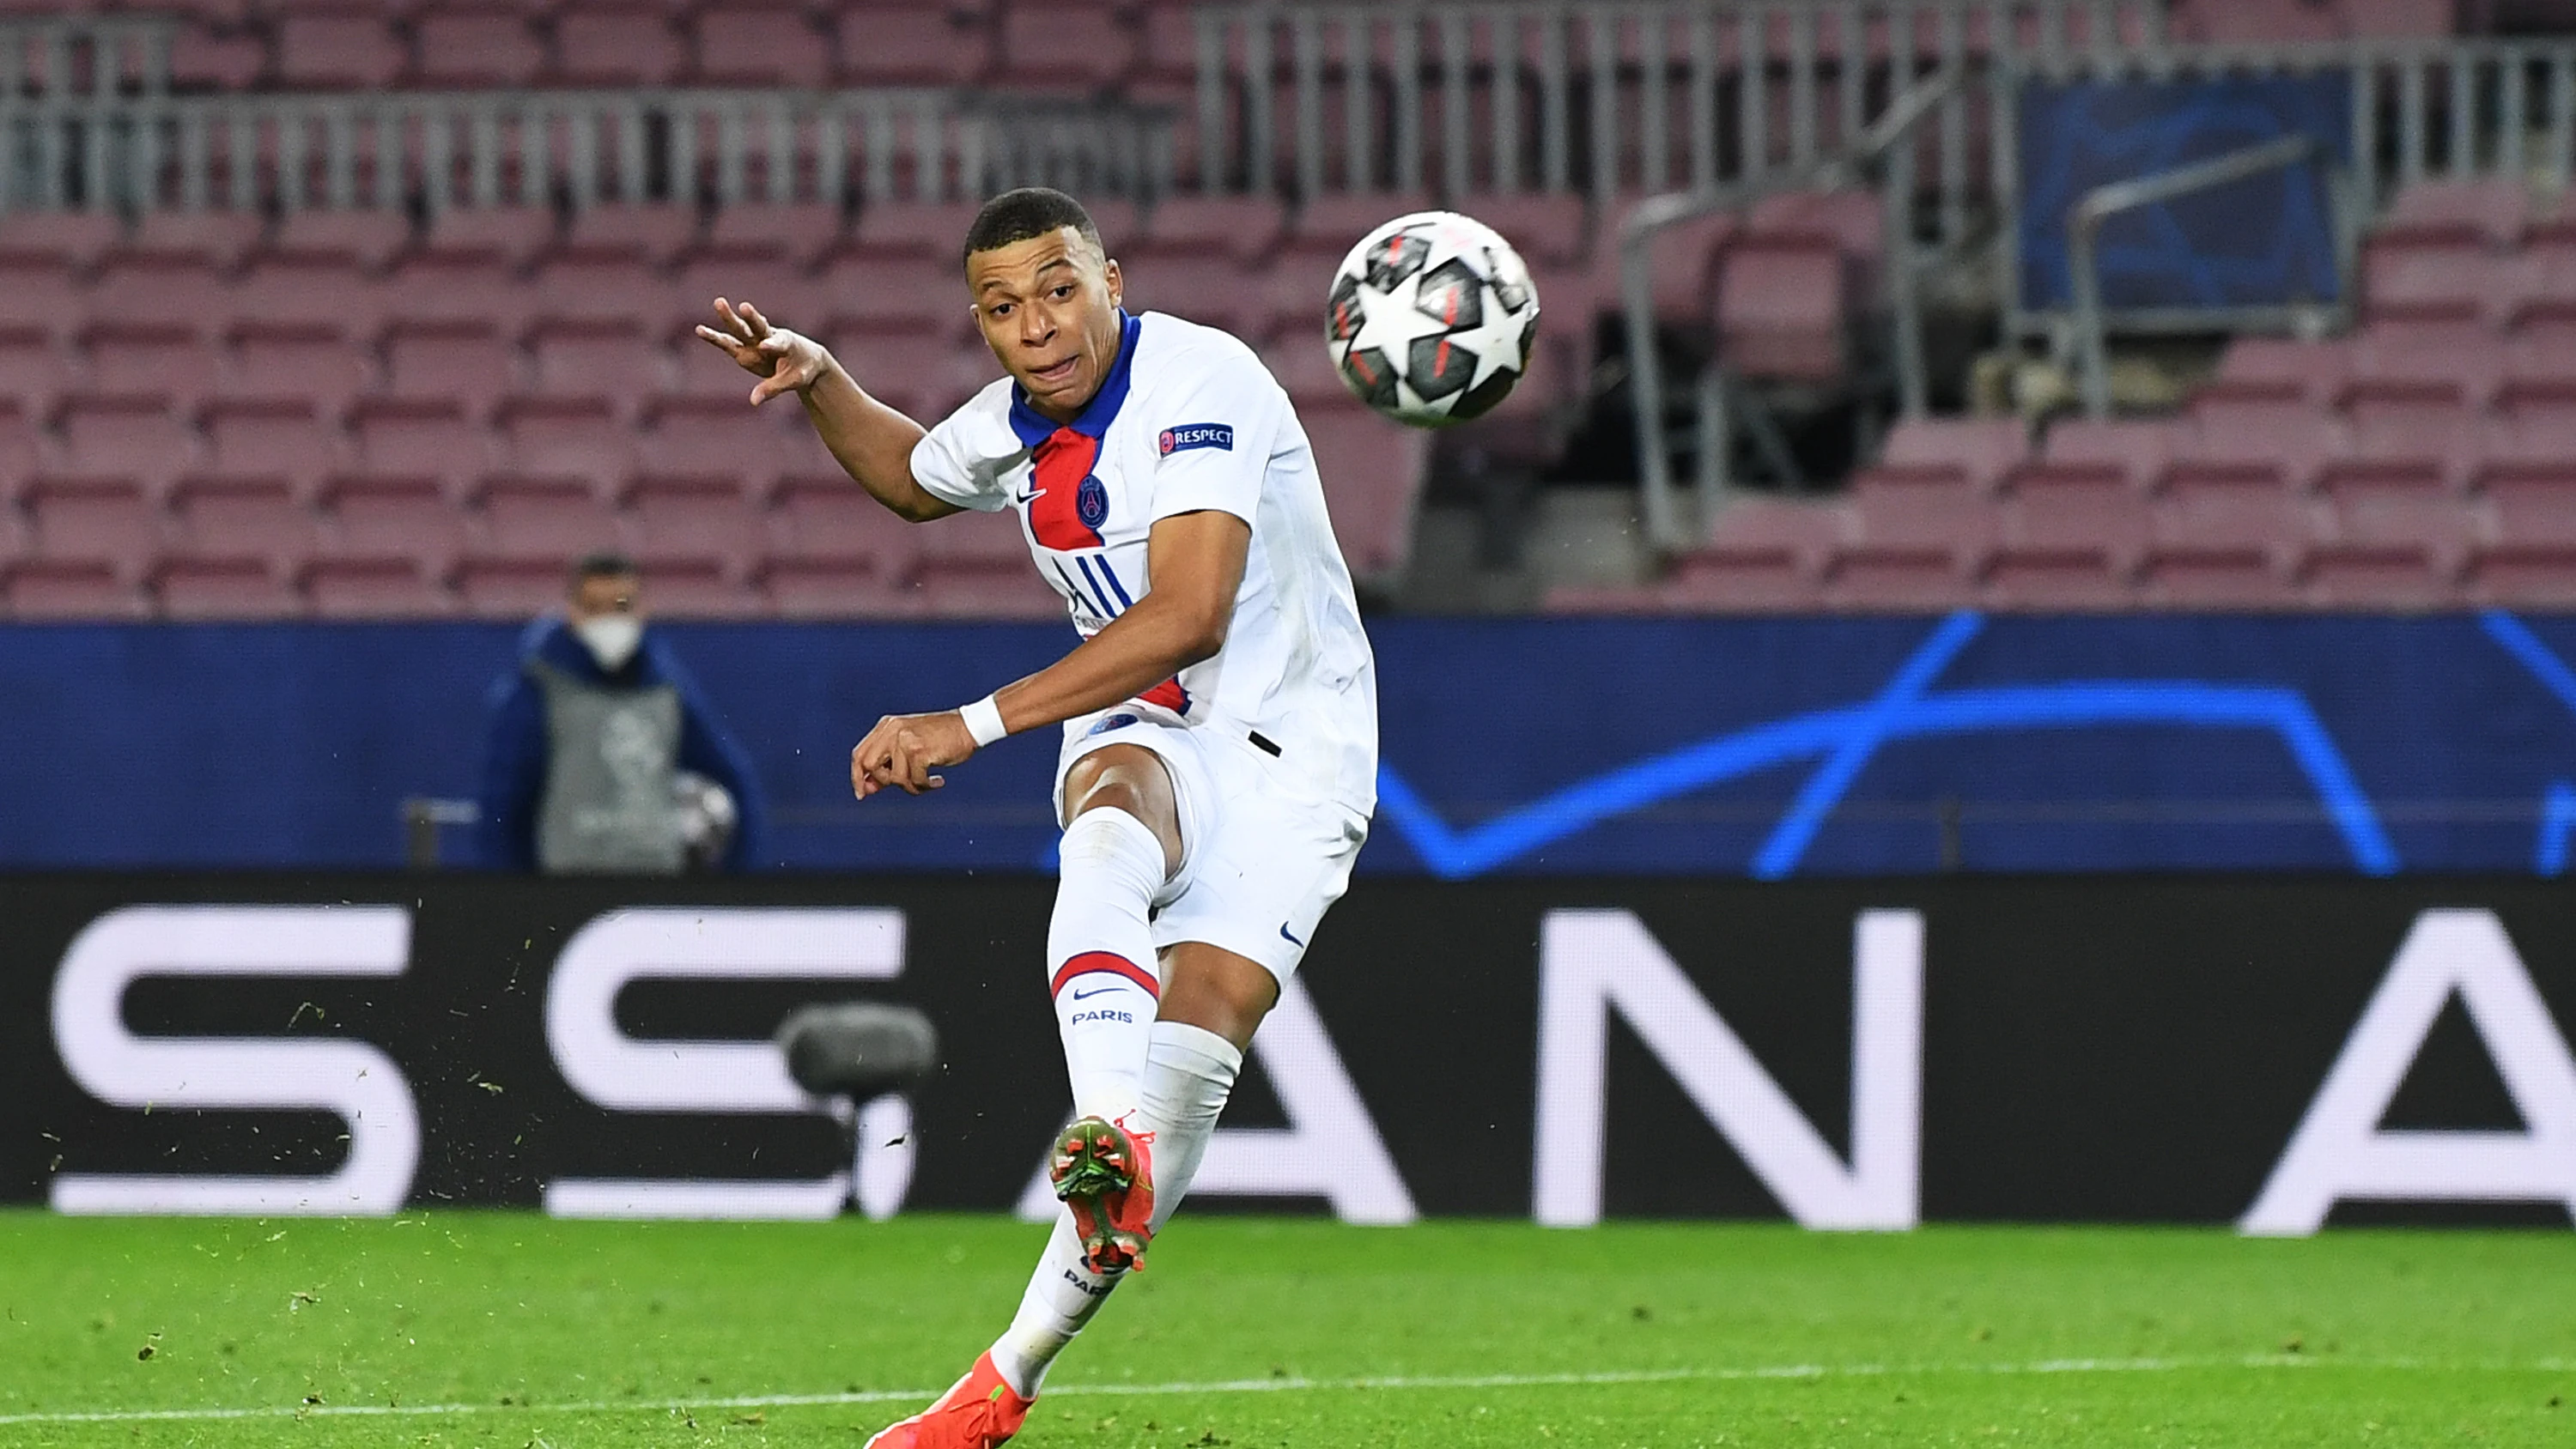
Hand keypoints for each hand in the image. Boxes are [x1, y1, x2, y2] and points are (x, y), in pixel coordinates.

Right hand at [694, 297, 832, 405]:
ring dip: (730, 317)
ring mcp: (755, 341)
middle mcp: (769, 337)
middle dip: (750, 317)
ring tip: (718, 302)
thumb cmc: (802, 369)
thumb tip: (753, 401)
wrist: (805, 359)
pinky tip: (699, 330)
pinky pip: (728, 342)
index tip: (764, 346)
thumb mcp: (793, 381)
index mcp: (787, 343)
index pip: (779, 343)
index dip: (772, 345)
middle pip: (758, 326)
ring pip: (741, 329)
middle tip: (744, 306)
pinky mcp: (745, 348)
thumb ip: (772, 389)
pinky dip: (715, 337)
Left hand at [850, 710, 976, 798]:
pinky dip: (925, 786)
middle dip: (882, 782)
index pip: (859, 754)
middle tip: (903, 786)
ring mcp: (904, 739)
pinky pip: (914, 780)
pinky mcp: (919, 750)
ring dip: (912, 786)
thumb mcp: (910, 746)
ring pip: (895, 778)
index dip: (857, 777)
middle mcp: (892, 730)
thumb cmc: (941, 738)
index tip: (862, 794)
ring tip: (927, 782)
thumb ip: (889, 763)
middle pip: (869, 765)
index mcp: (887, 726)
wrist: (969, 727)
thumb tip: (869, 789)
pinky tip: (938, 781)